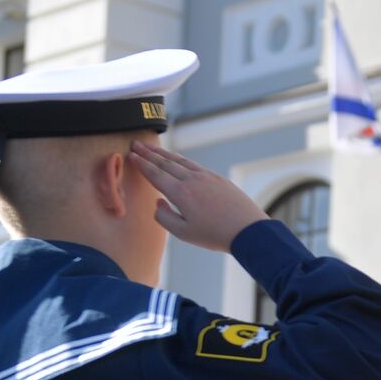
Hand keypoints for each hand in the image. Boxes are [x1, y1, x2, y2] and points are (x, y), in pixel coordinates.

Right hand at [129, 142, 266, 251]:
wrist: (248, 230)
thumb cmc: (215, 235)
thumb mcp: (184, 233)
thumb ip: (164, 218)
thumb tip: (158, 203)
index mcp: (180, 193)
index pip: (156, 174)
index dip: (142, 164)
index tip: (132, 155)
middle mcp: (192, 180)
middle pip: (165, 163)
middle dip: (149, 153)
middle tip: (136, 144)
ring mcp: (206, 177)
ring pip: (181, 161)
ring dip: (164, 153)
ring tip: (152, 147)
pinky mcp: (218, 178)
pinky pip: (195, 165)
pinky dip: (182, 159)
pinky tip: (178, 159)